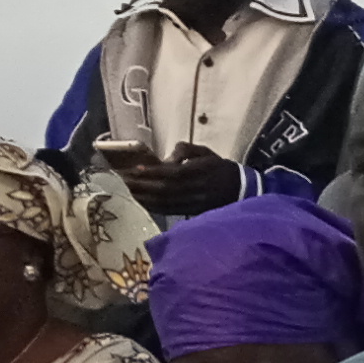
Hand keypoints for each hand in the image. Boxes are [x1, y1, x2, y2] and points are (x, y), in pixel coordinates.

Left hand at [112, 145, 247, 218]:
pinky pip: (169, 210)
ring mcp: (195, 203)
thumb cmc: (219, 167)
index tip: (136, 168)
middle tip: (122, 180)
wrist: (241, 190)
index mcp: (203, 171)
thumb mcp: (206, 151)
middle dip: (142, 185)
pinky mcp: (192, 212)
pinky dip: (152, 206)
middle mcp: (198, 189)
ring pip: (165, 201)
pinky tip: (140, 201)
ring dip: (143, 197)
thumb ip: (186, 150)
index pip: (175, 173)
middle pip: (166, 189)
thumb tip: (166, 159)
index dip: (155, 172)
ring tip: (126, 191)